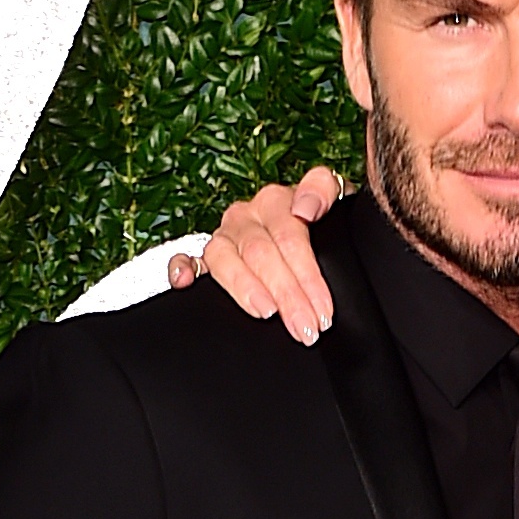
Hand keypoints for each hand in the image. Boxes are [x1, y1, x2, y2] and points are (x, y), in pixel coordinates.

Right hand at [171, 167, 344, 344]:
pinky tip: (185, 282)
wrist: (312, 229)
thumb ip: (323, 191)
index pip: (289, 236)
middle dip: (286, 294)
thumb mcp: (335, 201)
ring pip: (224, 256)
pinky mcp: (206, 256)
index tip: (323, 310)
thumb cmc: (322, 222)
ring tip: (266, 313)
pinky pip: (187, 258)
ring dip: (245, 287)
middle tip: (306, 328)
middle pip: (261, 252)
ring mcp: (225, 236)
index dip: (308, 275)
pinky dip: (182, 267)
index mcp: (276, 201)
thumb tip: (304, 209)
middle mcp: (247, 216)